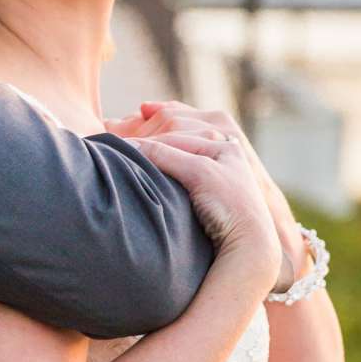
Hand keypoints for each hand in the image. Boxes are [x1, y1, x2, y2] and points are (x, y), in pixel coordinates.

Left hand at [105, 102, 281, 279]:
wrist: (250, 250)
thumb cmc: (228, 230)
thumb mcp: (208, 196)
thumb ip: (189, 177)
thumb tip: (162, 173)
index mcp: (231, 149)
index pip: (192, 121)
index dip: (163, 112)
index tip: (139, 111)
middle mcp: (227, 147)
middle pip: (179, 122)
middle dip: (145, 120)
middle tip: (111, 123)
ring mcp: (219, 156)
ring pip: (171, 134)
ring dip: (139, 134)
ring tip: (110, 136)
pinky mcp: (205, 171)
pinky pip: (165, 153)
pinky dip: (142, 150)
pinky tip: (122, 150)